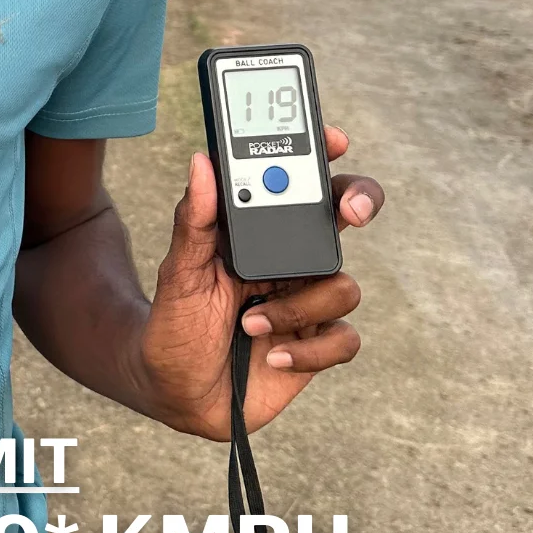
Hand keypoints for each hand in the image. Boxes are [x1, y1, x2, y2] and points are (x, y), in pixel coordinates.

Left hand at [133, 127, 381, 440]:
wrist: (175, 392)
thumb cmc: (174, 323)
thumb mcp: (177, 271)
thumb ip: (192, 220)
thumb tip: (200, 162)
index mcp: (258, 231)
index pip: (298, 182)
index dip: (324, 155)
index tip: (336, 139)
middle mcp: (291, 260)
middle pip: (345, 217)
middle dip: (358, 202)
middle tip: (351, 208)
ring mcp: (308, 301)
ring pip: (343, 285)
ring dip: (297, 307)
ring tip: (249, 323)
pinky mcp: (317, 346)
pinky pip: (344, 339)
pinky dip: (308, 351)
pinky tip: (272, 357)